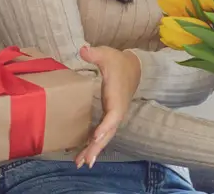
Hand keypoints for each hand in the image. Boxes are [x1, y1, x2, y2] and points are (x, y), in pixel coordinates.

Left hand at [73, 45, 141, 168]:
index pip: (113, 115)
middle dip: (98, 146)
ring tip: (81, 163)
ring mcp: (113, 115)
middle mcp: (116, 110)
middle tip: (86, 161)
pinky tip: (83, 154)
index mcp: (116, 97)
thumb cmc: (118, 62)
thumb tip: (83, 49)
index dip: (106, 126)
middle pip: (108, 132)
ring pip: (105, 136)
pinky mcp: (109, 117)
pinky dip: (94, 144)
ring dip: (94, 150)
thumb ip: (95, 53)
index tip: (97, 136)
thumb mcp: (107, 55)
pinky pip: (102, 133)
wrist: (133, 68)